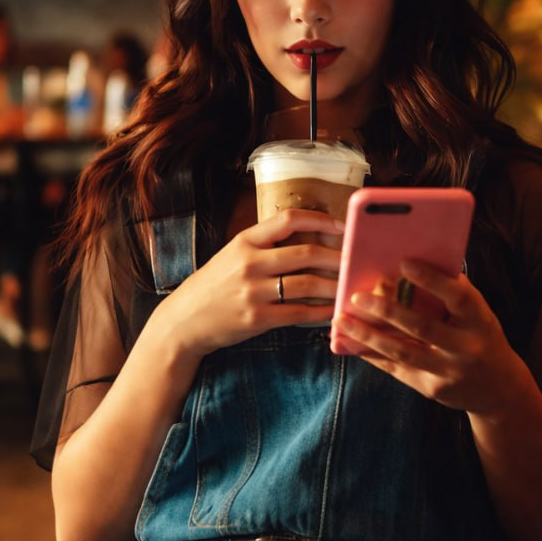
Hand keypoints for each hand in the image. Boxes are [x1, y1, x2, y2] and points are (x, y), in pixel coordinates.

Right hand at [158, 208, 343, 356]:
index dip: (320, 220)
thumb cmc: (214, 286)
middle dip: (338, 257)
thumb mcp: (232, 256)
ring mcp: (253, 292)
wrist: (184, 320)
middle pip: (305, 253)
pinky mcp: (257, 319)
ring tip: (351, 285)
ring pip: (307, 284)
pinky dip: (321, 311)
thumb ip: (264, 247)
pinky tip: (333, 309)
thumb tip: (308, 240)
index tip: (343, 226)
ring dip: (335, 285)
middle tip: (357, 260)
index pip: (288, 219)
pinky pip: (299, 312)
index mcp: (245, 241)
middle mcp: (249, 263)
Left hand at [330, 258, 523, 414]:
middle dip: (387, 310)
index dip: (431, 280)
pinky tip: (351, 342)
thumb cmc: (482, 338)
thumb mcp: (479, 315)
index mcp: (480, 321)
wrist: (499, 390)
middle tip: (358, 296)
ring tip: (342, 320)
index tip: (404, 263)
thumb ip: (454, 294)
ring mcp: (449, 371)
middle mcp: (467, 347)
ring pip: (402, 352)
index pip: (457, 297)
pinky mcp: (432, 389)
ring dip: (368, 334)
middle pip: (422, 327)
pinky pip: (396, 369)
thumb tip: (413, 264)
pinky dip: (372, 354)